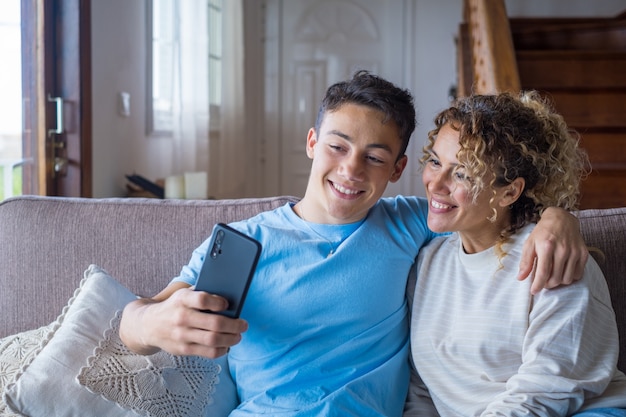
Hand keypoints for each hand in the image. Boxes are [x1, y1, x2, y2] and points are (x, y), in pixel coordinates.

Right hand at [120, 284, 247, 357]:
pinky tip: (226, 345)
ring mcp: (181, 335)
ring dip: (231, 339)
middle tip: (244, 324)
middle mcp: (181, 317)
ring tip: (238, 336)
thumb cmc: (174, 306)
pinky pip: (208, 353)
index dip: (219, 302)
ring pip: (214, 340)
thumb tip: (229, 299)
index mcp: (182, 300)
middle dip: (235, 325)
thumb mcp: (183, 295)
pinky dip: (222, 349)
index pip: (203, 300)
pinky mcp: (183, 350)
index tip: (227, 304)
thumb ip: (202, 295)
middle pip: (215, 324)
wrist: (148, 324)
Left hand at [518, 207, 588, 293]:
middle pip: (555, 278)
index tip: (534, 291)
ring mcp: (575, 251)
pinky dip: (569, 276)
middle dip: (547, 284)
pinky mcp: (583, 253)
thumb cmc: (542, 232)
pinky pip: (577, 274)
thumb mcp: (529, 243)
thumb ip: (525, 261)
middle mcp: (562, 249)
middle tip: (542, 281)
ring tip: (551, 276)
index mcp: (546, 246)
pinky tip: (562, 271)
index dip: (537, 285)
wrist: (561, 219)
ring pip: (567, 279)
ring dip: (558, 282)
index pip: (543, 272)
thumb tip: (521, 278)